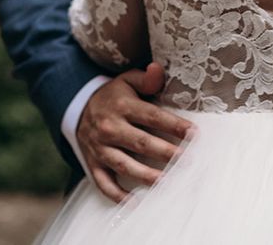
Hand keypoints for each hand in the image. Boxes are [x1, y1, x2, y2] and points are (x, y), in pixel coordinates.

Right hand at [77, 62, 195, 202]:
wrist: (78, 107)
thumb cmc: (114, 95)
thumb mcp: (127, 80)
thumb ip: (146, 78)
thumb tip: (158, 70)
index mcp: (122, 106)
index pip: (153, 116)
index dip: (174, 125)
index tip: (195, 134)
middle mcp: (110, 128)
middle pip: (141, 143)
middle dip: (166, 152)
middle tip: (188, 160)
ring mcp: (100, 148)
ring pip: (124, 164)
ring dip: (146, 175)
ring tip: (167, 182)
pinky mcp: (93, 163)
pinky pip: (103, 183)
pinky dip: (116, 195)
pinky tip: (134, 202)